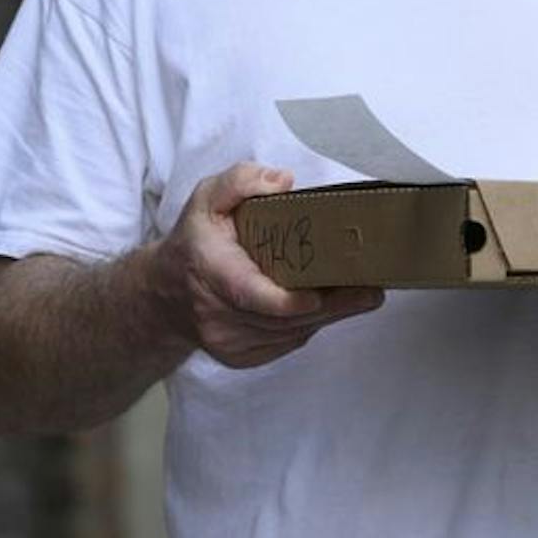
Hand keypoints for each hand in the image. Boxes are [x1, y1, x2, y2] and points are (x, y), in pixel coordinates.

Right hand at [150, 162, 384, 368]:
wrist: (164, 294)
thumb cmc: (194, 242)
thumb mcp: (206, 199)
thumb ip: (238, 181)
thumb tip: (282, 181)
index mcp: (210, 271)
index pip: (251, 295)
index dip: (288, 302)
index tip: (320, 296)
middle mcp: (217, 314)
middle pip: (283, 319)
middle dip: (332, 306)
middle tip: (372, 291)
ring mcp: (228, 342)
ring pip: (290, 333)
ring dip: (328, 316)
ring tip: (363, 295)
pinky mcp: (241, 357)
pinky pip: (287, 342)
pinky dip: (310, 325)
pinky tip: (330, 307)